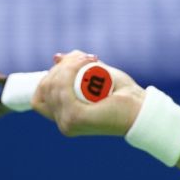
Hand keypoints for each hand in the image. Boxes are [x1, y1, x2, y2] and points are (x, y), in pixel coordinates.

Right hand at [31, 51, 145, 136]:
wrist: (141, 108)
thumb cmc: (121, 93)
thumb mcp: (96, 74)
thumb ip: (77, 66)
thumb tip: (56, 57)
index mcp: (65, 116)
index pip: (39, 96)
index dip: (48, 77)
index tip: (67, 64)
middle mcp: (63, 123)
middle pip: (45, 87)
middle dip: (61, 67)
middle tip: (85, 57)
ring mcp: (67, 122)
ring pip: (52, 86)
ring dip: (67, 66)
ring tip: (88, 59)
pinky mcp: (75, 119)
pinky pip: (61, 90)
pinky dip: (69, 72)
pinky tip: (82, 64)